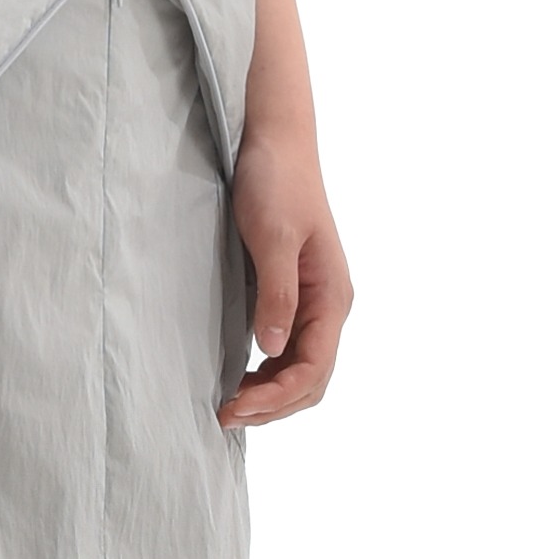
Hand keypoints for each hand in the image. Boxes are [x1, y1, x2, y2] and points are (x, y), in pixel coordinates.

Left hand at [221, 130, 351, 426]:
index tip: (235, 406)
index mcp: (332, 296)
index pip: (313, 368)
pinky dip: (269, 372)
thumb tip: (270, 350)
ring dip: (271, 394)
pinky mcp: (295, 294)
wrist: (276, 142)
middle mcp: (330, 305)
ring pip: (302, 367)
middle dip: (274, 405)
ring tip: (231, 406)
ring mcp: (314, 302)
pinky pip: (289, 348)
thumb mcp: (272, 237)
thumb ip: (276, 295)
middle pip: (312, 378)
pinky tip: (241, 376)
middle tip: (225, 416)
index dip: (276, 397)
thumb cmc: (277, 182)